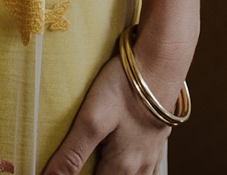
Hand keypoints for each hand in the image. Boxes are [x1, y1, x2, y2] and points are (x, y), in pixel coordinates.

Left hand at [42, 44, 180, 174]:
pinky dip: (135, 169)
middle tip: (80, 165)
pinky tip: (128, 157)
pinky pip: (148, 166)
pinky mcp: (158, 137)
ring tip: (103, 164)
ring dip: (116, 173)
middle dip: (98, 174)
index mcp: (122, 167)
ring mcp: (152, 153)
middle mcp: (140, 166)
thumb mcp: (92, 119)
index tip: (65, 171)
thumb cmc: (125, 88)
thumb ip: (72, 153)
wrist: (162, 62)